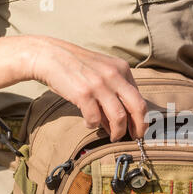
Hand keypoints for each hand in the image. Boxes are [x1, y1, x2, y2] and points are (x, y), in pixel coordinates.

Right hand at [27, 36, 147, 140]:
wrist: (50, 55)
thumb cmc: (78, 67)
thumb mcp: (103, 71)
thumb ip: (116, 90)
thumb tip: (123, 120)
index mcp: (122, 69)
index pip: (140, 97)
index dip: (142, 117)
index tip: (139, 128)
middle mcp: (114, 75)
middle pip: (138, 107)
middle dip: (139, 127)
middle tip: (135, 137)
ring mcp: (99, 84)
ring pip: (119, 117)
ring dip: (118, 132)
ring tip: (113, 136)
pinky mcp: (83, 93)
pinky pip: (95, 119)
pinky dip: (93, 125)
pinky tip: (89, 124)